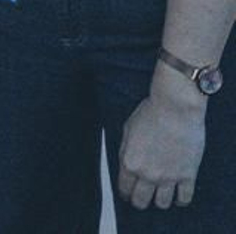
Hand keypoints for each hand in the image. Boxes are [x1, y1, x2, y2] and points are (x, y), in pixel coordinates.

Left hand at [118, 88, 204, 210]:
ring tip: (160, 195)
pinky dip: (180, 200)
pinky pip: (184, 198)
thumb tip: (126, 164)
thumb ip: (126, 151)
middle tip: (142, 198)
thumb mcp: (128, 129)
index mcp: (131, 162)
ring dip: (160, 200)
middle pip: (141, 201)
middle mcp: (148, 174)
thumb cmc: (151, 112)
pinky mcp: (187, 176)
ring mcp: (169, 177)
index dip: (125, 193)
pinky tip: (178, 196)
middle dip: (139, 201)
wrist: (175, 108)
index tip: (127, 193)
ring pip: (162, 204)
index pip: (124, 189)